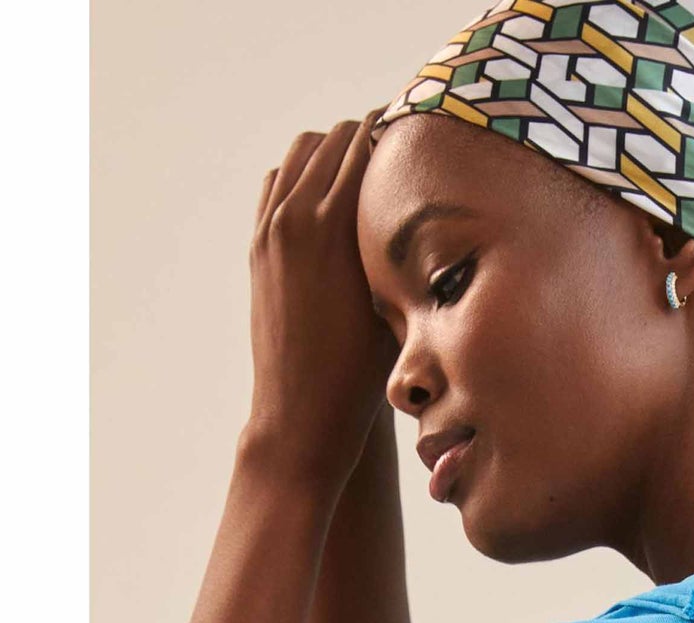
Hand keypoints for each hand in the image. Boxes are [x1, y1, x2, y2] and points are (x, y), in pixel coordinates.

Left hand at [245, 112, 394, 480]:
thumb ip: (407, 249)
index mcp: (333, 226)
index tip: (426, 138)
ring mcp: (270, 230)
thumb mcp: (398, 303)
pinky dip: (304, 176)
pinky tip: (333, 202)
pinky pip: (278, 183)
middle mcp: (294, 217)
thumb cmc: (363, 375)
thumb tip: (435, 207)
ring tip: (369, 174)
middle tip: (404, 154)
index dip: (399, 134)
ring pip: (301, 152)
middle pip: (334, 137)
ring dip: (335, 153)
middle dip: (369, 138)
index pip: (366, 141)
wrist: (302, 417)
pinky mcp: (258, 246)